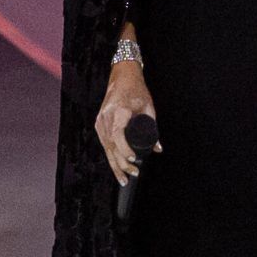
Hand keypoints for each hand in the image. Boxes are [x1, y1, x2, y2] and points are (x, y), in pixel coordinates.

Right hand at [96, 59, 158, 184]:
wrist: (121, 78)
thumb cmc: (137, 91)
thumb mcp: (148, 108)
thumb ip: (152, 128)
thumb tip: (157, 149)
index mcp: (118, 112)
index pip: (118, 135)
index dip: (125, 150)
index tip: (135, 159)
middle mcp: (105, 118)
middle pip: (111, 146)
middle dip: (122, 163)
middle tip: (134, 174)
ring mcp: (100, 122)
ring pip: (106, 148)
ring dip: (115, 164)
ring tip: (124, 179)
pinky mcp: (99, 124)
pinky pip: (104, 144)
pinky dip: (111, 156)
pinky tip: (117, 167)